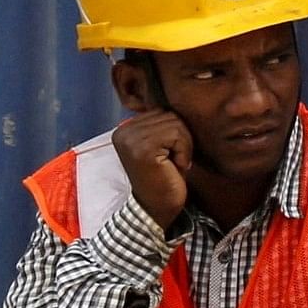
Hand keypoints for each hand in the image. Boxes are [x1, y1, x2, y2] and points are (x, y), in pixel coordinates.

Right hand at [111, 111, 193, 229]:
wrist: (157, 207)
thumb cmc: (165, 176)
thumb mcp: (162, 145)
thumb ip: (161, 125)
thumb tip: (180, 100)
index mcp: (125, 129)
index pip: (163, 112)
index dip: (176, 133)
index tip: (167, 155)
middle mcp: (123, 131)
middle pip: (171, 115)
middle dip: (181, 138)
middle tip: (172, 161)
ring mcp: (131, 139)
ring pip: (176, 123)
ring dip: (184, 145)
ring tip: (172, 164)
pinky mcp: (142, 148)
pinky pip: (178, 134)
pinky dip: (184, 151)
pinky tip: (174, 167)